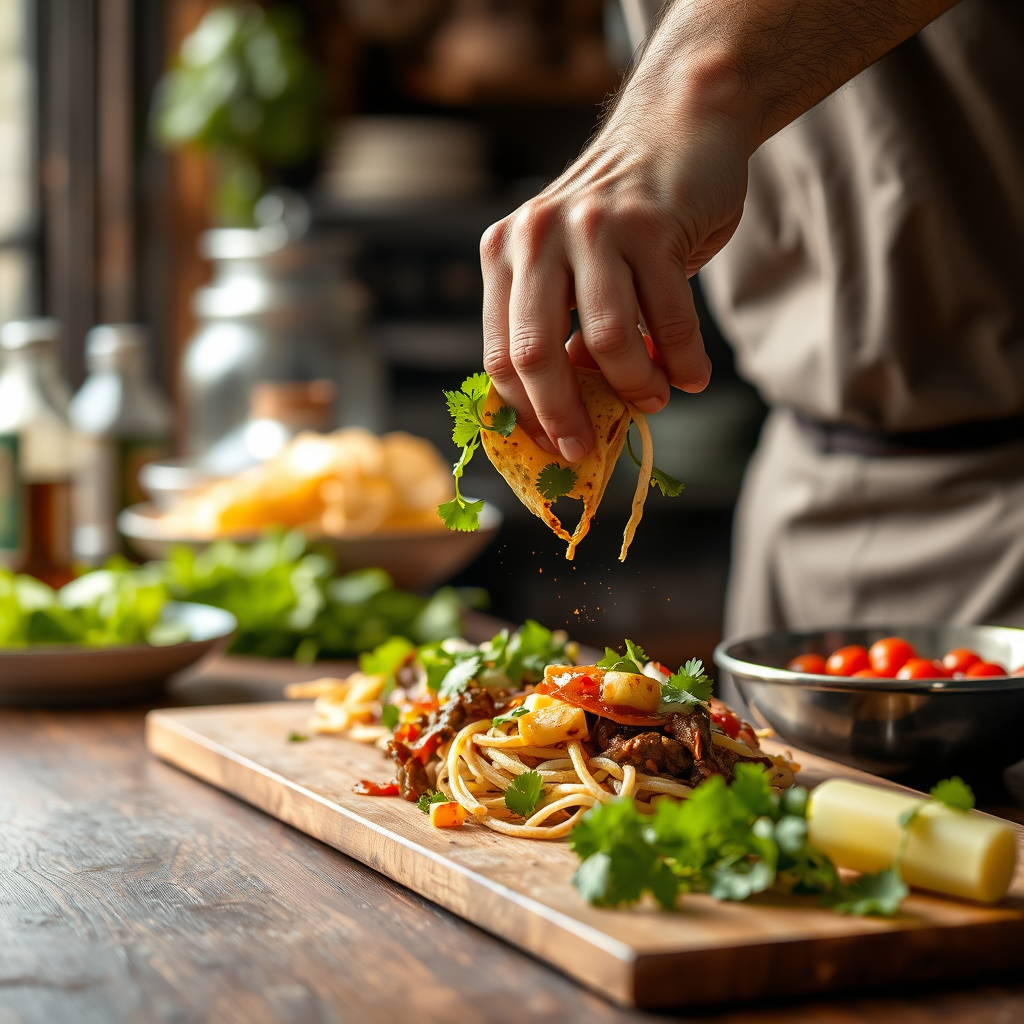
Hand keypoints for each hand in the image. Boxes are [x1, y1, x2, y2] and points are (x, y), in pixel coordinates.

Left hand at [480, 78, 749, 460]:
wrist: (676, 130)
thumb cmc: (621, 222)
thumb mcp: (571, 270)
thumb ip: (561, 331)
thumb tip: (569, 413)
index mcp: (506, 254)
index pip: (500, 354)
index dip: (525, 412)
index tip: (552, 446)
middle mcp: (537, 238)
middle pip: (535, 354)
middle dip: (563, 415)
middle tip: (586, 449)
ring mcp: (592, 227)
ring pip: (606, 341)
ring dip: (635, 387)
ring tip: (655, 400)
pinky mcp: (648, 224)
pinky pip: (667, 317)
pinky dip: (683, 359)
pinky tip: (691, 376)